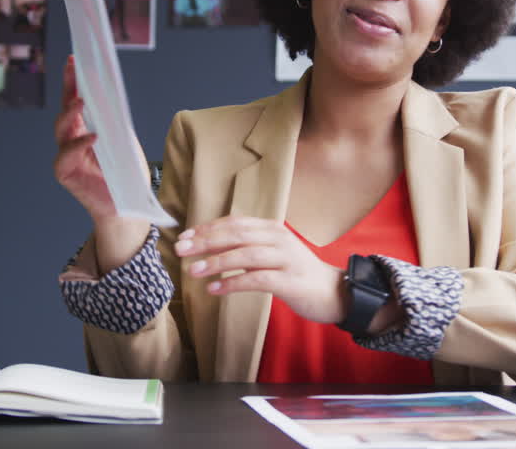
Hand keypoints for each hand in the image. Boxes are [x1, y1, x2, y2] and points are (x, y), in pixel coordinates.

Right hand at [53, 55, 115, 221]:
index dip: (73, 80)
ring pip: (61, 128)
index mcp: (85, 128)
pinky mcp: (65, 172)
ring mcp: (66, 154)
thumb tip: (111, 97)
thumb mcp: (125, 141)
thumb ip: (116, 121)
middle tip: (72, 67)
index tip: (74, 59)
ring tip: (82, 101)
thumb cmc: (127, 174)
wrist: (128, 205)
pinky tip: (94, 136)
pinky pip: (67, 154)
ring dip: (71, 112)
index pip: (76, 100)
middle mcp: (72, 138)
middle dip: (68, 86)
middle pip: (65, 108)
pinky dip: (80, 144)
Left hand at [175, 216, 346, 324]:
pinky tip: (215, 289)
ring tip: (193, 271)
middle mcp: (279, 239)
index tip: (185, 236)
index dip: (208, 228)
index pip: (235, 223)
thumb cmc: (297, 273)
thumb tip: (210, 247)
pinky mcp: (290, 281)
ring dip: (216, 262)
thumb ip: (247, 248)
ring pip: (245, 255)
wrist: (334, 292)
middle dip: (205, 242)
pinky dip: (233, 283)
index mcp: (272, 229)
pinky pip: (256, 280)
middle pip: (236, 235)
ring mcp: (286, 259)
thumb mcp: (272, 253)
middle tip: (181, 250)